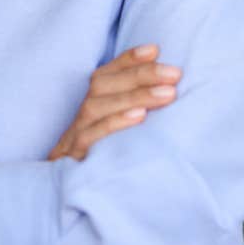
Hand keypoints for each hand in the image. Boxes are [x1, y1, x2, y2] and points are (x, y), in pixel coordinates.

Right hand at [46, 43, 180, 160]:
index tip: (155, 50)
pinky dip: (114, 123)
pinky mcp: (74, 157)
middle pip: (102, 85)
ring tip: (167, 94)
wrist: (69, 195)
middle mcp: (82, 115)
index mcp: (93, 104)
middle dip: (140, 75)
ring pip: (97, 107)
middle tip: (174, 74)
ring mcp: (75, 135)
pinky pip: (90, 136)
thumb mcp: (120, 128)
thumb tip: (171, 85)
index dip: (128, 60)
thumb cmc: (106, 156)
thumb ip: (137, 108)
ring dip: (133, 96)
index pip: (107, 73)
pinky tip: (139, 117)